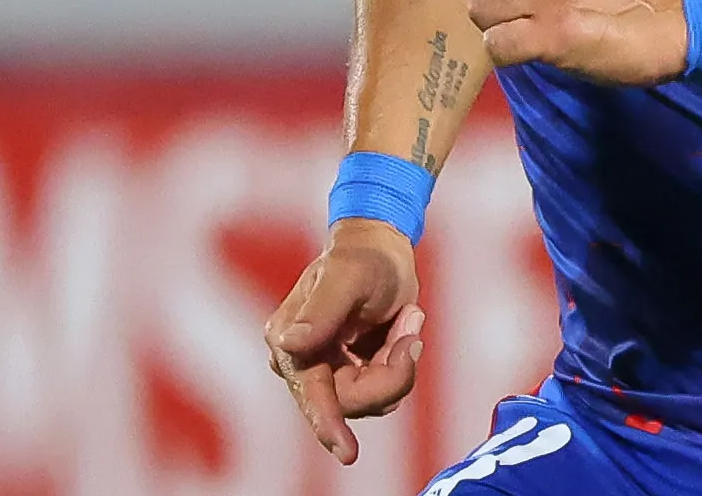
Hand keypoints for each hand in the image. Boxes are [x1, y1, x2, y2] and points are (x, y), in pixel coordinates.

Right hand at [265, 219, 422, 464]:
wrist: (382, 248)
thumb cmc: (364, 257)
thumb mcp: (349, 276)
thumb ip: (322, 310)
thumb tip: (290, 346)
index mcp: (289, 340)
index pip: (312, 391)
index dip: (328, 424)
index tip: (348, 453)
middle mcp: (302, 362)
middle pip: (351, 401)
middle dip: (391, 372)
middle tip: (411, 329)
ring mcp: (327, 371)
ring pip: (373, 398)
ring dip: (399, 362)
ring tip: (404, 318)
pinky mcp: (351, 374)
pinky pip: (384, 388)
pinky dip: (401, 361)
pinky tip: (401, 327)